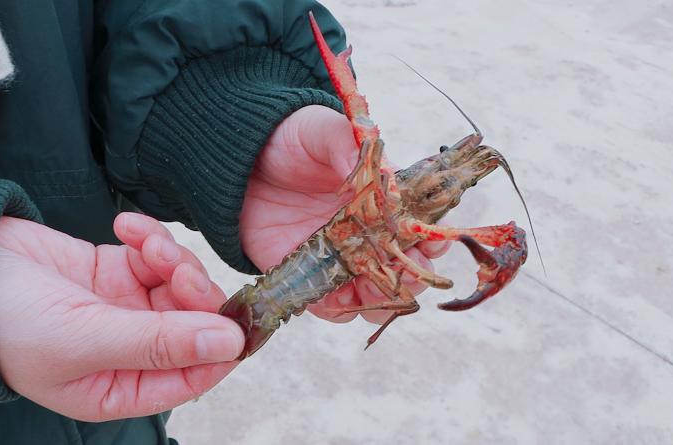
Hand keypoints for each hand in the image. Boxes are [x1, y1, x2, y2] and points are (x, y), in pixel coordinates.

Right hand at [0, 213, 243, 421]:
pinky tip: (126, 226)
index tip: (237, 315)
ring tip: (143, 243)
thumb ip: (160, 342)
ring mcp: (126, 308)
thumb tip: (229, 344)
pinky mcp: (117, 271)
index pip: (193, 376)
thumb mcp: (84, 338)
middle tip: (175, 268)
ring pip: (181, 284)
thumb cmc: (6, 322)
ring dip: (171, 258)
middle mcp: (131, 351)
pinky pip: (156, 254)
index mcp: (121, 387)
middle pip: (193, 324)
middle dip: (193, 292)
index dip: (220, 347)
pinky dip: (150, 238)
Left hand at [240, 105, 450, 324]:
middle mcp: (368, 233)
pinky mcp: (309, 275)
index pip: (421, 225)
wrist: (240, 160)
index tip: (431, 241)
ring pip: (375, 295)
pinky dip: (340, 308)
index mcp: (382, 200)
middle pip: (406, 267)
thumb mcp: (321, 131)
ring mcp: (340, 258)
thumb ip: (349, 148)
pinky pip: (332, 305)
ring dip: (382, 299)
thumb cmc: (290, 139)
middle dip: (414, 275)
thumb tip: (386, 178)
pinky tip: (336, 296)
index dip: (432, 238)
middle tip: (406, 270)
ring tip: (372, 288)